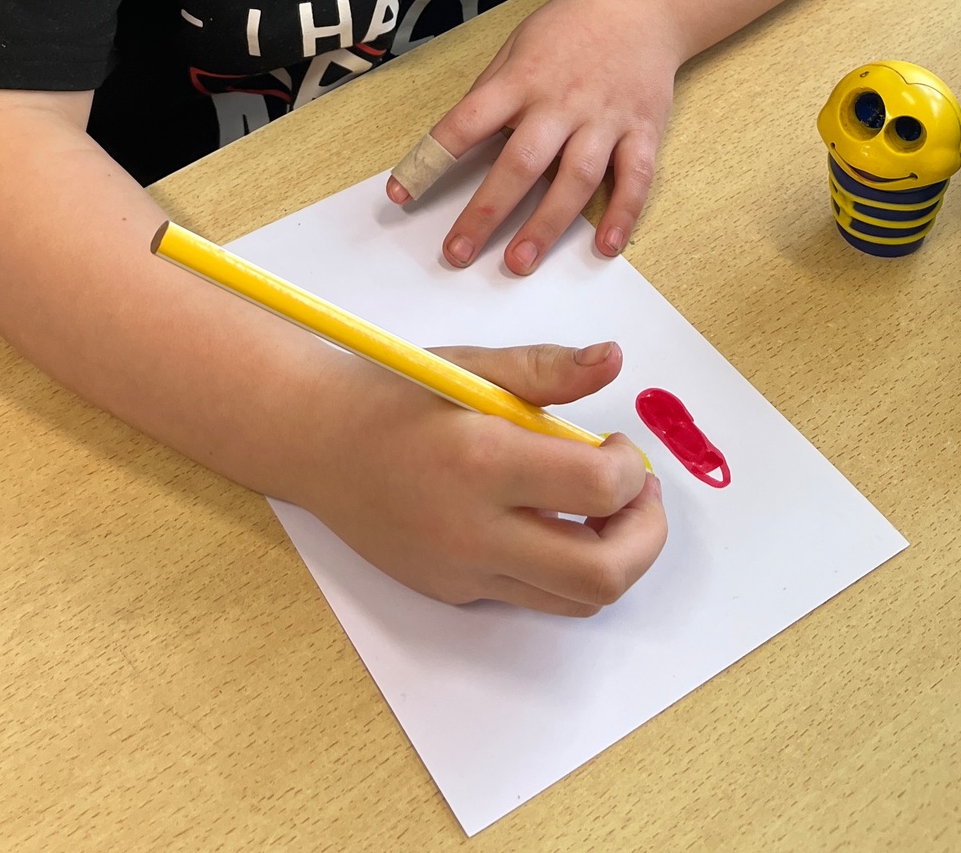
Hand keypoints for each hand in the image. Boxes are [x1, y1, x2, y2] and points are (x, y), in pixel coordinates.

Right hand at [303, 339, 664, 612]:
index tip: (620, 443)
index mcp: (482, 460)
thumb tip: (613, 359)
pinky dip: (560, 567)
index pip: (598, 489)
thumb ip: (546, 370)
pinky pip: (532, 596)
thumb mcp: (469, 368)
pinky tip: (547, 521)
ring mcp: (463, 571)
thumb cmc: (393, 394)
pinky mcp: (453, 593)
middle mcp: (475, 530)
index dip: (632, 468)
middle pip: (602, 574)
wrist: (314, 442)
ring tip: (604, 510)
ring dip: (613, 559)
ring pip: (576, 601)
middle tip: (640, 494)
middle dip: (646, 536)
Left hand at [389, 0, 684, 270]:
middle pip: (520, 163)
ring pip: (575, 179)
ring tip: (518, 261)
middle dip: (486, 212)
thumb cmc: (572, 26)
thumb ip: (493, 90)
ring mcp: (604, 119)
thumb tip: (460, 135)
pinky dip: (623, 214)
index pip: (467, 121)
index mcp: (522, 79)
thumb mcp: (518, 44)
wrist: (644, 5)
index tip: (403, 193)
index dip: (431, 158)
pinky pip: (634, 178)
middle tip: (458, 252)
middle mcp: (561, 102)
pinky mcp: (643, 130)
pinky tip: (605, 247)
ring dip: (546, 224)